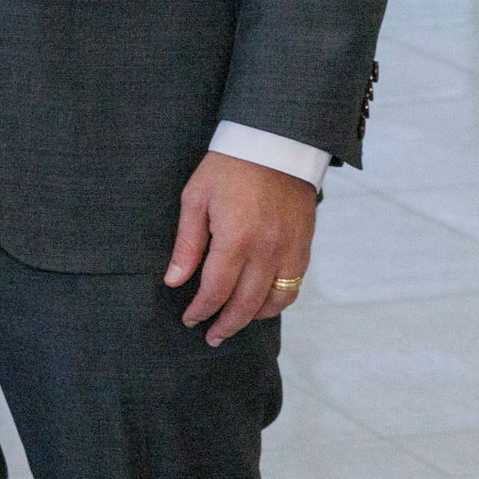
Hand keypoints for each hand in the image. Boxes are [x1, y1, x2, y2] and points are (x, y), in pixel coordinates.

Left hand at [165, 150, 316, 346]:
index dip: (201, 310)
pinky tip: (261, 304)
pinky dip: (277, 302)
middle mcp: (266, 250)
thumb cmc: (229, 166)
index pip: (216, 290)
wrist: (275, 142)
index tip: (189, 319)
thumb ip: (187, 244)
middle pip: (246, 304)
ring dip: (253, 318)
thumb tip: (174, 280)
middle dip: (225, 324)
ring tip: (234, 323)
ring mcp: (290, 250)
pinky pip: (294, 286)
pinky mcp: (304, 246)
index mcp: (236, 239)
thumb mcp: (196, 198)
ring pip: (274, 302)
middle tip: (211, 337)